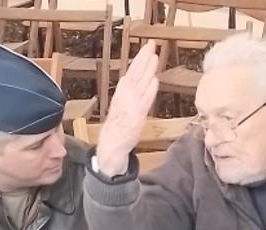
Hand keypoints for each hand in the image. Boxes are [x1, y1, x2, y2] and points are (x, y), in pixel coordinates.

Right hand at [95, 40, 158, 175]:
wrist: (110, 149)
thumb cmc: (118, 129)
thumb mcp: (121, 108)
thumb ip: (128, 94)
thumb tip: (134, 79)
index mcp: (121, 95)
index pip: (132, 73)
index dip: (139, 60)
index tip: (147, 47)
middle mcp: (124, 98)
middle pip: (134, 75)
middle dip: (142, 59)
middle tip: (151, 44)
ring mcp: (129, 107)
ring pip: (139, 85)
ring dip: (147, 70)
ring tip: (154, 56)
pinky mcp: (135, 118)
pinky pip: (143, 102)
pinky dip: (149, 91)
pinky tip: (154, 81)